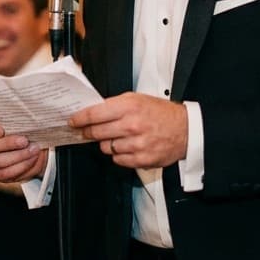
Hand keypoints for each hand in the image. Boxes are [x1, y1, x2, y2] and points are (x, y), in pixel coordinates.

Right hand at [0, 117, 46, 182]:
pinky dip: (20, 166)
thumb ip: (14, 115)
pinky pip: (4, 173)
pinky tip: (31, 159)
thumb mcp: (16, 117)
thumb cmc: (19, 125)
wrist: (28, 142)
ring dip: (18, 156)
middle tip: (24, 140)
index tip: (1, 131)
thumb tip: (24, 112)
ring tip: (33, 150)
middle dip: (8, 144)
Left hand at [69, 93, 188, 168]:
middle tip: (87, 131)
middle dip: (89, 132)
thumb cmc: (160, 113)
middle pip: (96, 132)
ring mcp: (137, 144)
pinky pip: (118, 160)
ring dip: (107, 143)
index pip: (94, 114)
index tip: (73, 121)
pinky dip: (119, 154)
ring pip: (106, 148)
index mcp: (129, 106)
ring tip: (117, 137)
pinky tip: (127, 147)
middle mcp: (132, 125)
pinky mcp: (142, 159)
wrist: (186, 130)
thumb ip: (114, 105)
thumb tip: (91, 113)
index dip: (80, 119)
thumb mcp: (137, 99)